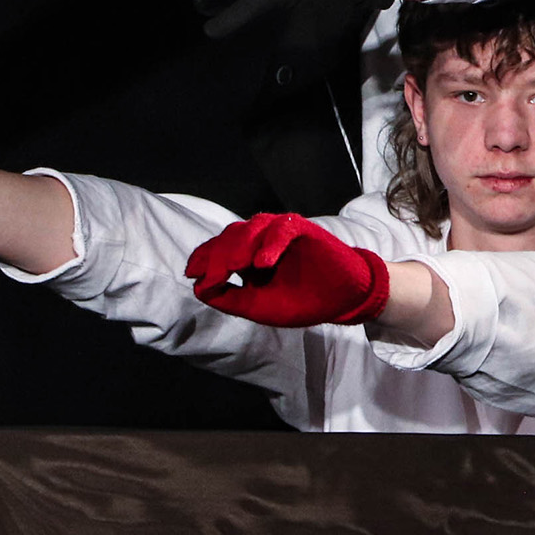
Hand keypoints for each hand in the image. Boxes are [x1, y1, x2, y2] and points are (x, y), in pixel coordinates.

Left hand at [184, 212, 390, 325]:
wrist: (342, 300)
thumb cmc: (302, 301)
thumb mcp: (259, 307)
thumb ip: (230, 298)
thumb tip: (199, 289)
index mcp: (247, 256)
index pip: (218, 248)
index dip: (203, 258)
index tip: (193, 273)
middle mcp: (261, 239)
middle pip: (230, 236)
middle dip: (218, 256)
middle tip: (212, 276)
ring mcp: (281, 232)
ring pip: (253, 227)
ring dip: (241, 246)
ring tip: (235, 268)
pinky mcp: (304, 230)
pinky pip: (283, 228)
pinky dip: (271, 244)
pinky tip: (263, 263)